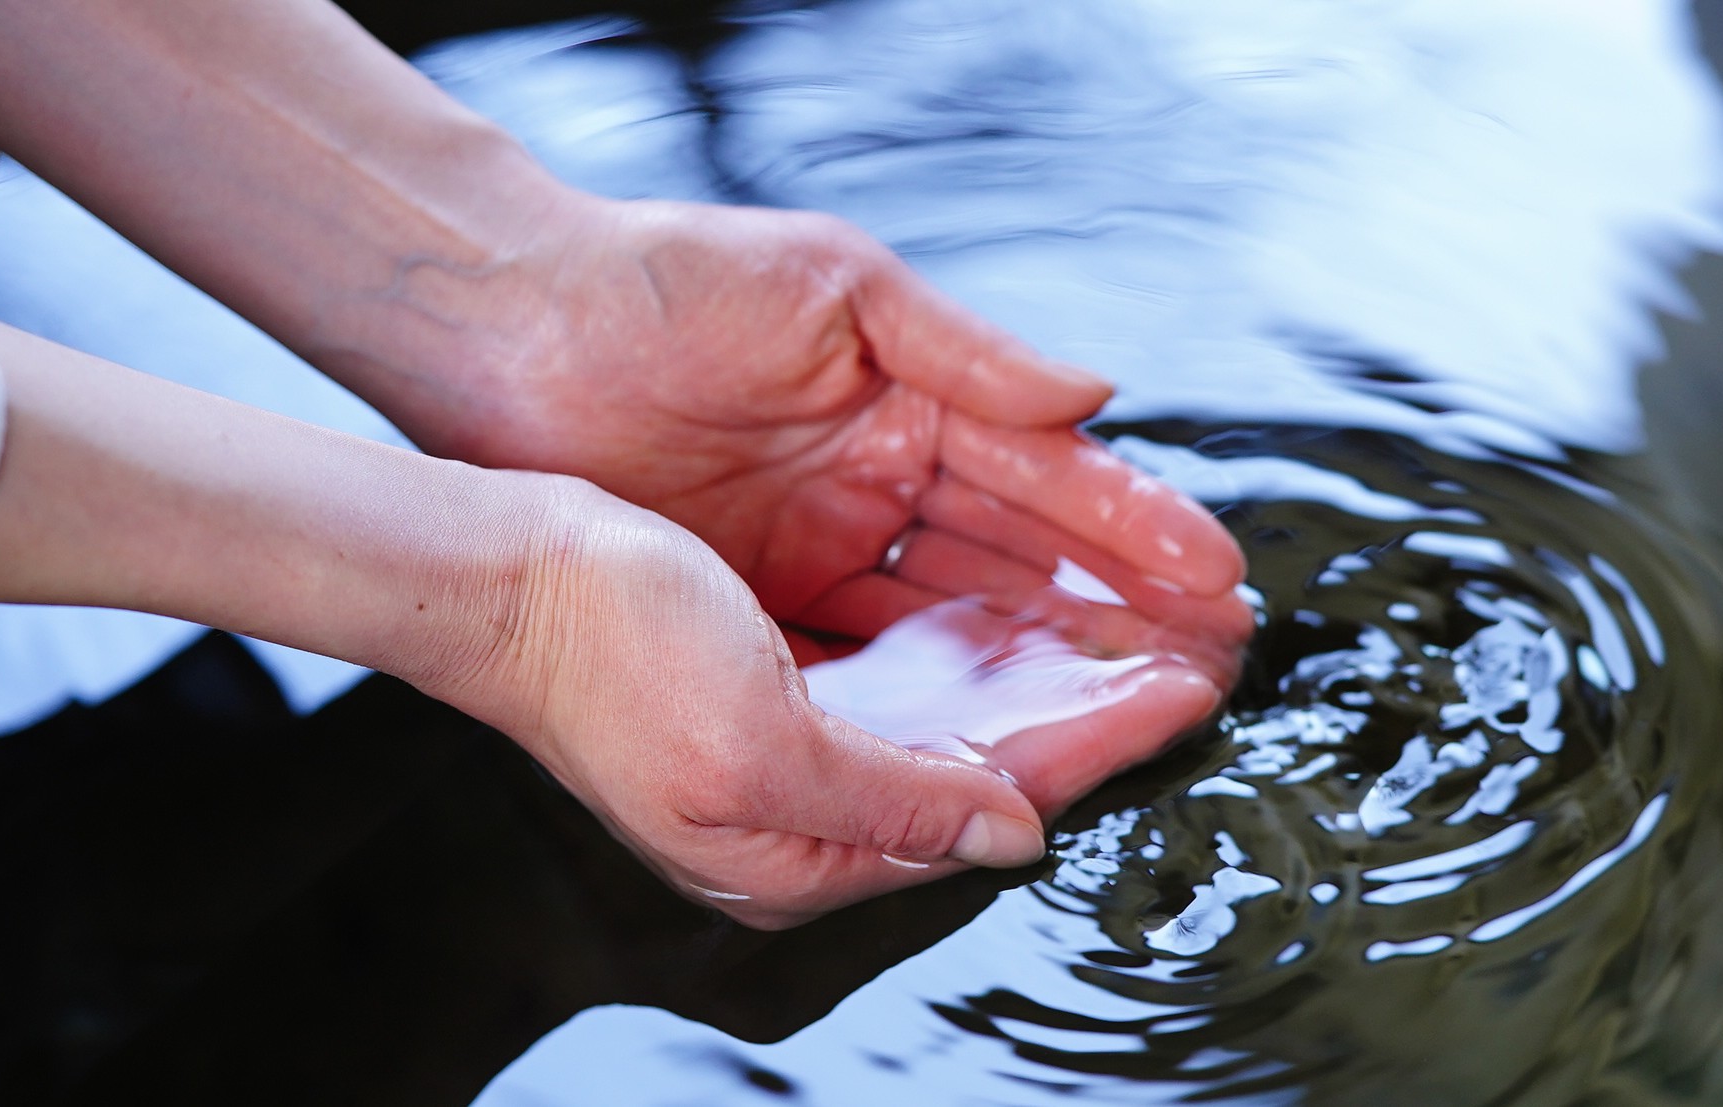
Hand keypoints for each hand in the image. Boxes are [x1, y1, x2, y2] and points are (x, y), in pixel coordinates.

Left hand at [342, 194, 1249, 662]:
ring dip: (1045, 668)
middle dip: (1114, 615)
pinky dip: (931, 694)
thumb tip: (1095, 396)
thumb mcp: (837, 290)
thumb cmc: (663, 282)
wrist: (508, 332)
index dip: (1131, 528)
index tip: (1215, 575)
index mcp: (908, 403)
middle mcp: (874, 486)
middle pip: (1017, 564)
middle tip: (1208, 661)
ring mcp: (817, 552)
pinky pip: (863, 664)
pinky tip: (1003, 725)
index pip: (1045, 479)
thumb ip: (969, 350)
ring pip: (954, 625)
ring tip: (1139, 706)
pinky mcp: (755, 607)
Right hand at [405, 476, 1235, 930]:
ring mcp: (786, 754)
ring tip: (1130, 619)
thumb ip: (896, 800)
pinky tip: (1017, 603)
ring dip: (1041, 666)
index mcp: (798, 852)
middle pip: (988, 766)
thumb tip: (1015, 832)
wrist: (494, 578)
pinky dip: (970, 641)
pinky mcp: (768, 693)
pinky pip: (903, 673)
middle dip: (1089, 703)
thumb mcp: (757, 747)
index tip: (1189, 682)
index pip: (994, 801)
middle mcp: (802, 814)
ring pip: (955, 715)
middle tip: (1192, 648)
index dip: (1099, 738)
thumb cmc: (602, 656)